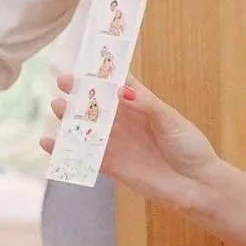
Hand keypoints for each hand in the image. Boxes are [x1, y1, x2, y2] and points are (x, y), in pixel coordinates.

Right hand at [42, 73, 221, 211]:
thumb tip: (120, 89)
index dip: (100, 72)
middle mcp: (125, 121)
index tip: (84, 60)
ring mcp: (117, 142)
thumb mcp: (170, 120)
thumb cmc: (189, 147)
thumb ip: (145, 105)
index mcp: (140, 104)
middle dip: (79, 92)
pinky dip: (65, 149)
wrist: (197, 185)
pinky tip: (49, 142)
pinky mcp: (112, 165)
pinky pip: (84, 155)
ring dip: (70, 118)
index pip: (116, 83)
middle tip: (63, 82)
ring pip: (87, 126)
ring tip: (57, 107)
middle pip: (96, 103)